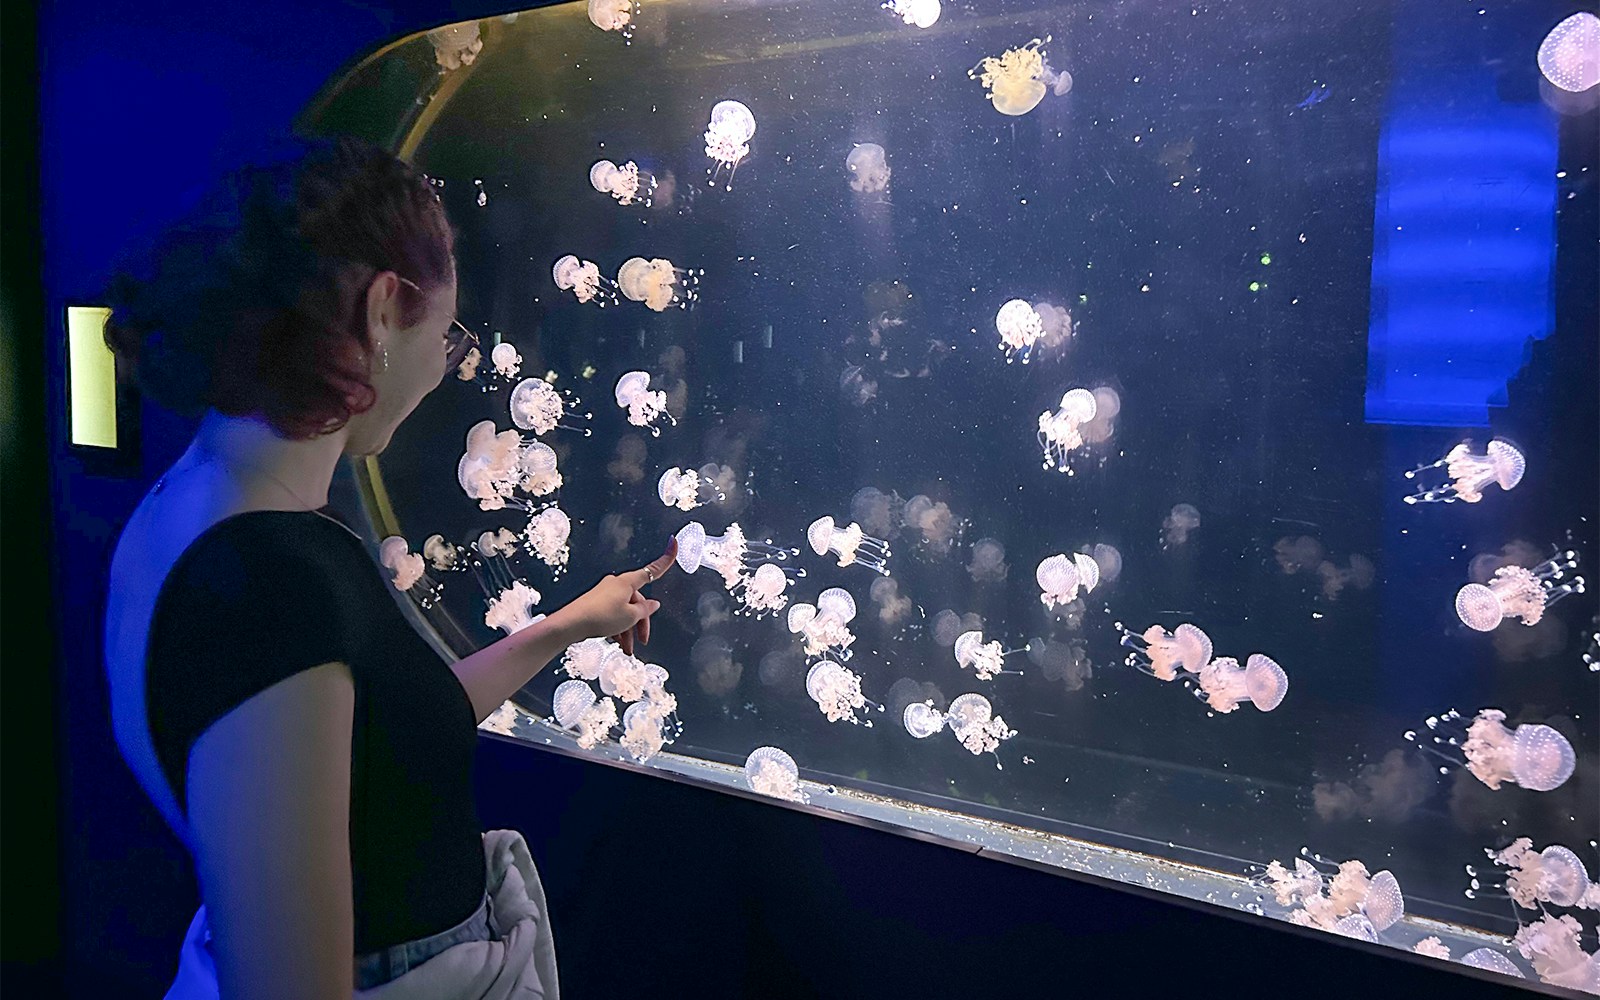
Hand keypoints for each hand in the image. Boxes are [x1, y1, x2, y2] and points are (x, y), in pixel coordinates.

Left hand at [550, 538, 676, 655]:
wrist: (572, 623)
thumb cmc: (600, 617)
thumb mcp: (630, 616)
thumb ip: (645, 610)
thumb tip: (654, 604)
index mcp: (627, 582)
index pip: (652, 571)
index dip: (665, 560)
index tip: (673, 544)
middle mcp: (616, 585)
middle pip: (637, 601)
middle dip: (640, 622)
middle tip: (643, 639)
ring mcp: (605, 593)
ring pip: (625, 611)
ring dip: (628, 630)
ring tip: (627, 648)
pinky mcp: (596, 603)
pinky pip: (613, 614)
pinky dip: (617, 628)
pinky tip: (617, 642)